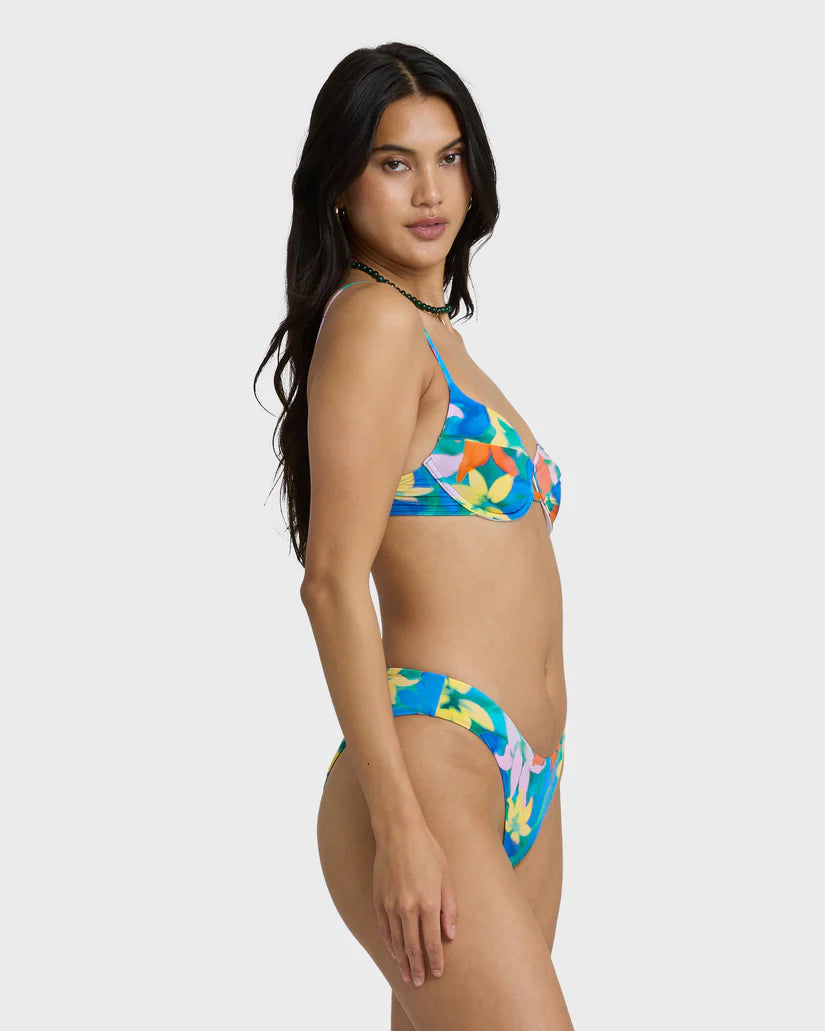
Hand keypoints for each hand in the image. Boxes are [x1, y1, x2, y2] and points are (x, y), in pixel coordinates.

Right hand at [373, 820, 457, 986]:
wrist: (398, 831)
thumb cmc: (427, 850)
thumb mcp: (446, 876)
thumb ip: (449, 907)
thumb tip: (450, 934)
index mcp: (428, 902)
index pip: (432, 941)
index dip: (435, 959)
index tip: (438, 973)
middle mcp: (408, 908)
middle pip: (412, 946)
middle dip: (418, 966)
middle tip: (420, 982)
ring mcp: (390, 904)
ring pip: (396, 940)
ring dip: (402, 960)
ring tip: (407, 974)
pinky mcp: (379, 899)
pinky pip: (384, 928)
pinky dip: (389, 943)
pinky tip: (394, 952)